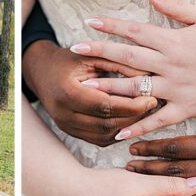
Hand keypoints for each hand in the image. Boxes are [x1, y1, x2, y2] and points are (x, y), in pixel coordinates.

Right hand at [23, 39, 156, 146]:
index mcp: (66, 92)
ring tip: (144, 113)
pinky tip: (129, 120)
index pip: (105, 106)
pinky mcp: (71, 132)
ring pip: (105, 136)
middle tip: (153, 106)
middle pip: (106, 124)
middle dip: (134, 118)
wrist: (42, 72)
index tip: (152, 98)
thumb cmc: (68, 61)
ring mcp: (65, 126)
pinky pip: (99, 139)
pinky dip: (117, 131)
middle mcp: (63, 114)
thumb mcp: (91, 57)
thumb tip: (149, 76)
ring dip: (128, 127)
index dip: (131, 105)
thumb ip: (118, 64)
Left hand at [73, 0, 195, 139]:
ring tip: (84, 88)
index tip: (89, 23)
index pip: (135, 31)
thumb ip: (173, 6)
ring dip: (109, 88)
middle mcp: (171, 63)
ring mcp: (178, 87)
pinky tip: (118, 132)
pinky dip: (138, 126)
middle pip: (128, 57)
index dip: (111, 26)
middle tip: (75, 50)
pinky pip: (158, 118)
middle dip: (100, 52)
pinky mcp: (187, 107)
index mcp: (174, 40)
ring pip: (137, 88)